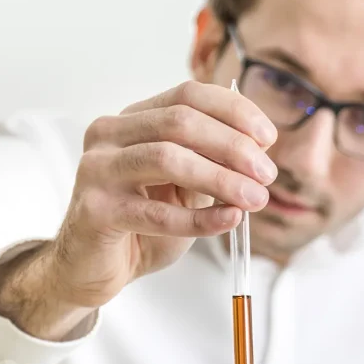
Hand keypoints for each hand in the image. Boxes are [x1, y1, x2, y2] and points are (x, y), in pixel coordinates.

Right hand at [0, 82, 277, 340]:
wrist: (94, 267)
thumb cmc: (142, 223)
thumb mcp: (185, 187)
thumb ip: (212, 163)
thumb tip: (260, 151)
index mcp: (133, 120)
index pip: (187, 96)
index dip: (234, 112)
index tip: (268, 137)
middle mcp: (109, 135)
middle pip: (180, 122)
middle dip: (233, 146)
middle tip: (267, 174)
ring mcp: (97, 169)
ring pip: (167, 158)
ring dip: (221, 178)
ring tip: (256, 198)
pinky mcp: (95, 210)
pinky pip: (156, 213)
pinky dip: (200, 219)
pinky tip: (229, 220)